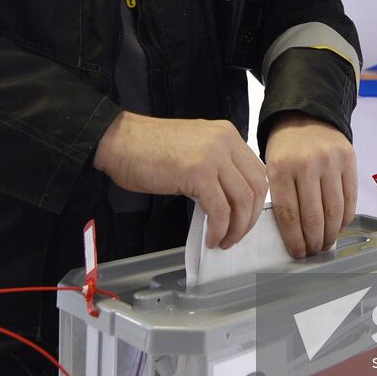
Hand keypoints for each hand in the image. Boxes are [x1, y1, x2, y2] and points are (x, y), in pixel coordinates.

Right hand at [93, 112, 267, 248]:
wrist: (119, 141)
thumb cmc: (147, 148)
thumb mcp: (194, 148)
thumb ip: (216, 165)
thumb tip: (229, 198)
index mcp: (227, 134)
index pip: (257, 171)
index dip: (255, 201)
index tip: (244, 219)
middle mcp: (225, 141)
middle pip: (256, 187)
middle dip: (250, 218)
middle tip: (237, 236)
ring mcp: (213, 156)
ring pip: (242, 201)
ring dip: (236, 228)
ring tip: (223, 241)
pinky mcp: (198, 173)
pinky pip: (219, 210)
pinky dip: (219, 230)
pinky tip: (210, 238)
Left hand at [264, 114, 356, 258]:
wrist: (306, 114)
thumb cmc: (285, 148)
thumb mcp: (272, 166)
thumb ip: (281, 196)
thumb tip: (294, 236)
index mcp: (280, 168)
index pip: (288, 214)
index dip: (294, 240)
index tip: (298, 253)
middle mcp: (306, 165)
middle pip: (313, 217)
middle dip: (314, 241)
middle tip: (314, 252)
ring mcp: (330, 162)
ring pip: (334, 211)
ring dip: (331, 234)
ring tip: (326, 243)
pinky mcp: (349, 160)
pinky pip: (350, 199)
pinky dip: (345, 219)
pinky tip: (339, 227)